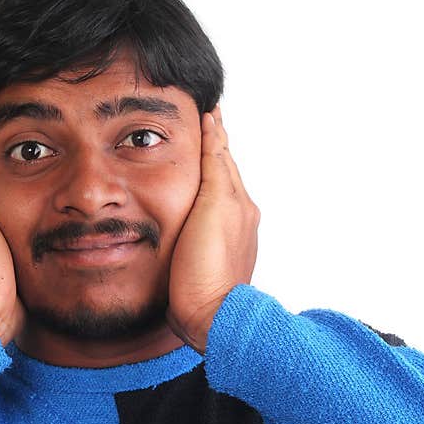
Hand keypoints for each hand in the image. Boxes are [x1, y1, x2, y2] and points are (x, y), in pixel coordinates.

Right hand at [166, 104, 259, 353]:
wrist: (210, 316)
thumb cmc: (207, 266)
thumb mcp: (214, 205)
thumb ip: (215, 167)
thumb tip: (215, 128)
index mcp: (237, 200)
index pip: (222, 154)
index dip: (213, 130)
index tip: (206, 107)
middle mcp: (238, 215)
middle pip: (221, 171)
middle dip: (211, 147)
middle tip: (198, 123)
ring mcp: (228, 236)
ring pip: (214, 193)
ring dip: (205, 173)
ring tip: (190, 156)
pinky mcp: (212, 255)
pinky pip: (206, 217)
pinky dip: (198, 200)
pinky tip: (185, 203)